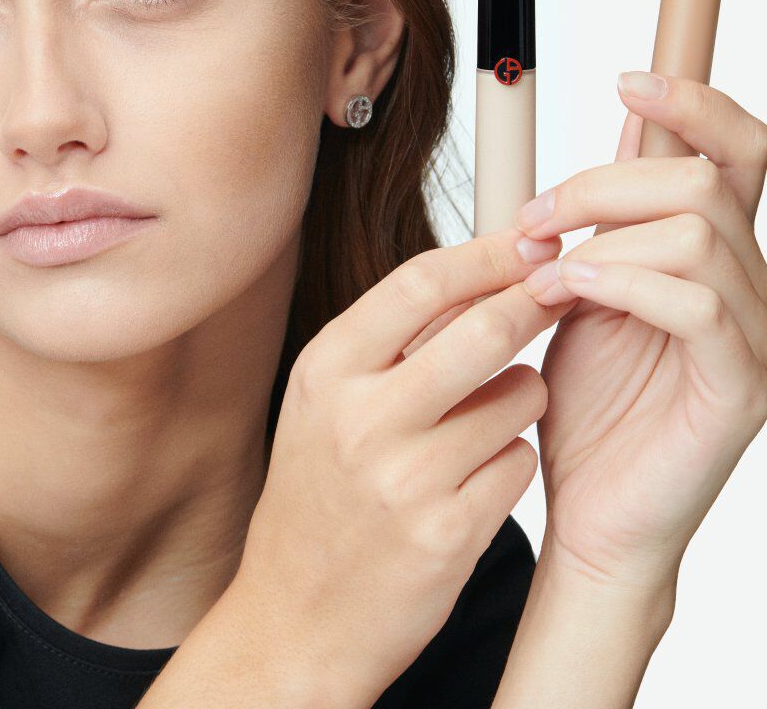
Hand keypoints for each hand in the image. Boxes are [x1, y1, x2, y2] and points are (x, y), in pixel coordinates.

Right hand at [235, 227, 565, 694]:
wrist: (297, 613)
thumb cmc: (318, 494)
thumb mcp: (325, 402)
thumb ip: (389, 341)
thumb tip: (479, 273)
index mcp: (325, 371)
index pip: (420, 283)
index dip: (486, 253)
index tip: (527, 240)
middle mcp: (360, 419)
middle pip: (485, 328)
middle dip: (534, 302)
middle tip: (556, 291)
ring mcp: (405, 479)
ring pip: (520, 396)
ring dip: (523, 394)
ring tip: (488, 414)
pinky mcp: (448, 534)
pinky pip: (521, 461)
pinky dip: (513, 456)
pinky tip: (476, 476)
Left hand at [514, 71, 766, 590]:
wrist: (590, 505)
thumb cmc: (584, 400)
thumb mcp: (583, 291)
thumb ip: (606, 224)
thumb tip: (616, 143)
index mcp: (709, 256)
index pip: (733, 156)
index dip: (693, 106)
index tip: (628, 81)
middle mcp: (746, 285)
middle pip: (706, 179)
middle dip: (603, 182)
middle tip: (535, 217)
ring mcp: (753, 334)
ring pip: (701, 231)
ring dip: (603, 234)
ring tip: (543, 268)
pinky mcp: (739, 385)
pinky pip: (698, 304)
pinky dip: (624, 281)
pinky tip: (571, 291)